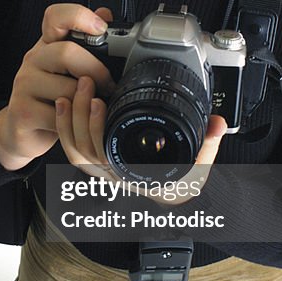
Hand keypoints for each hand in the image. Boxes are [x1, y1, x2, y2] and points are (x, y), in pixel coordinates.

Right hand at [0, 3, 114, 170]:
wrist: (19, 130)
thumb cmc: (50, 97)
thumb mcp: (69, 69)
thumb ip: (87, 43)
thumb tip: (105, 13)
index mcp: (47, 45)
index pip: (55, 17)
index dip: (78, 16)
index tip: (101, 27)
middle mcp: (33, 60)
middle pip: (66, 52)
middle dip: (96, 70)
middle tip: (109, 85)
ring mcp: (24, 86)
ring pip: (67, 89)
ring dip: (88, 101)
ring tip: (93, 107)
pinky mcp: (23, 112)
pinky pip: (60, 115)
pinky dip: (76, 122)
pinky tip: (77, 122)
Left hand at [55, 67, 227, 201]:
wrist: (173, 196)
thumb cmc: (181, 183)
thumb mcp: (198, 167)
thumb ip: (207, 144)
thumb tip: (217, 124)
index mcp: (133, 174)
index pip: (105, 156)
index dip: (97, 128)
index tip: (100, 101)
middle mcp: (113, 175)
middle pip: (84, 148)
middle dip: (81, 113)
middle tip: (87, 84)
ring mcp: (103, 170)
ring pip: (75, 149)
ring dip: (70, 118)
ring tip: (76, 89)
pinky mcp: (96, 161)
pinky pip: (73, 149)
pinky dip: (64, 128)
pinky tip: (65, 104)